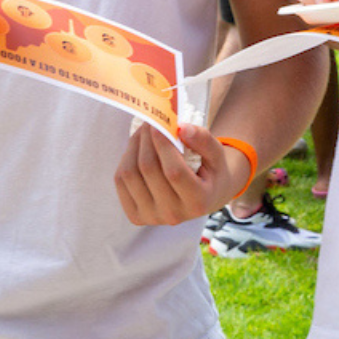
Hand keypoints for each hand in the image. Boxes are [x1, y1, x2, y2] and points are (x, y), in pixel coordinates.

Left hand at [114, 122, 251, 226]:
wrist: (204, 197)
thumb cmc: (211, 171)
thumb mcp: (217, 154)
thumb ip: (203, 139)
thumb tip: (181, 128)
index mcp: (198, 201)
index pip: (174, 171)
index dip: (163, 144)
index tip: (159, 123)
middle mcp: (173, 215)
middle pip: (149, 170)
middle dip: (147, 138)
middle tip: (150, 120)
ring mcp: (152, 217)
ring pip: (130, 174)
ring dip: (134, 146)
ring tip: (144, 132)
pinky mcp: (136, 215)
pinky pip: (121, 181)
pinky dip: (126, 159)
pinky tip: (138, 148)